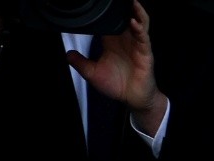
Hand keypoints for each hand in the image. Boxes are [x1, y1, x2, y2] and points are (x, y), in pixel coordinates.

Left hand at [65, 0, 166, 135]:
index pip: (109, 21)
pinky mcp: (145, 52)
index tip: (99, 3)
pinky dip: (140, 28)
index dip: (105, 11)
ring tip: (131, 2)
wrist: (132, 99)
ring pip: (139, 22)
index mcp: (112, 42)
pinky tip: (134, 22)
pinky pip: (143, 37)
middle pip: (126, 17)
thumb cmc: (117, 86)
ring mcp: (136, 45)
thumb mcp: (93, 74)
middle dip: (124, 6)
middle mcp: (125, 40)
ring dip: (136, 11)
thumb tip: (67, 54)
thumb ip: (80, 63)